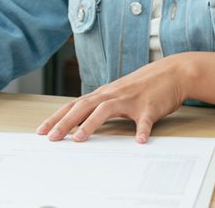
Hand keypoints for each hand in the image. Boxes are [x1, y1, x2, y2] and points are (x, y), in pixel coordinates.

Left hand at [36, 55, 190, 143]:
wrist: (172, 73)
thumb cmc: (143, 87)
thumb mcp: (118, 95)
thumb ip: (100, 107)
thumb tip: (80, 123)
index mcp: (103, 94)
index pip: (74, 105)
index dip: (57, 117)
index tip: (42, 130)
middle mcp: (112, 95)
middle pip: (83, 106)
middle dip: (65, 122)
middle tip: (51, 138)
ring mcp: (131, 100)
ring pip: (106, 110)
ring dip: (91, 124)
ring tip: (79, 139)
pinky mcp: (150, 106)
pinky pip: (145, 120)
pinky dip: (142, 130)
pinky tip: (140, 141)